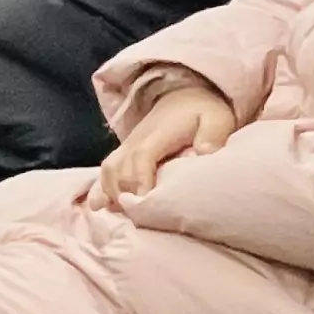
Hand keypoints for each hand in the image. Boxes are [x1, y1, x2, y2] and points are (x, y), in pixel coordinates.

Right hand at [92, 82, 237, 206]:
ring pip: (110, 170)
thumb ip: (212, 135)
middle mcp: (136, 140)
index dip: (140, 180)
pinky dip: (100, 187)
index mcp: (159, 133)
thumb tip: (204, 153)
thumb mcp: (216, 119)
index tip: (145, 203)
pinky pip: (107, 168)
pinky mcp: (125, 151)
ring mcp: (128, 145)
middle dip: (126, 194)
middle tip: (139, 218)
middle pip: (121, 168)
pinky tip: (97, 206)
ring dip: (112, 193)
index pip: (142, 156)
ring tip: (121, 214)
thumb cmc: (203, 111)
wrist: (185, 96)